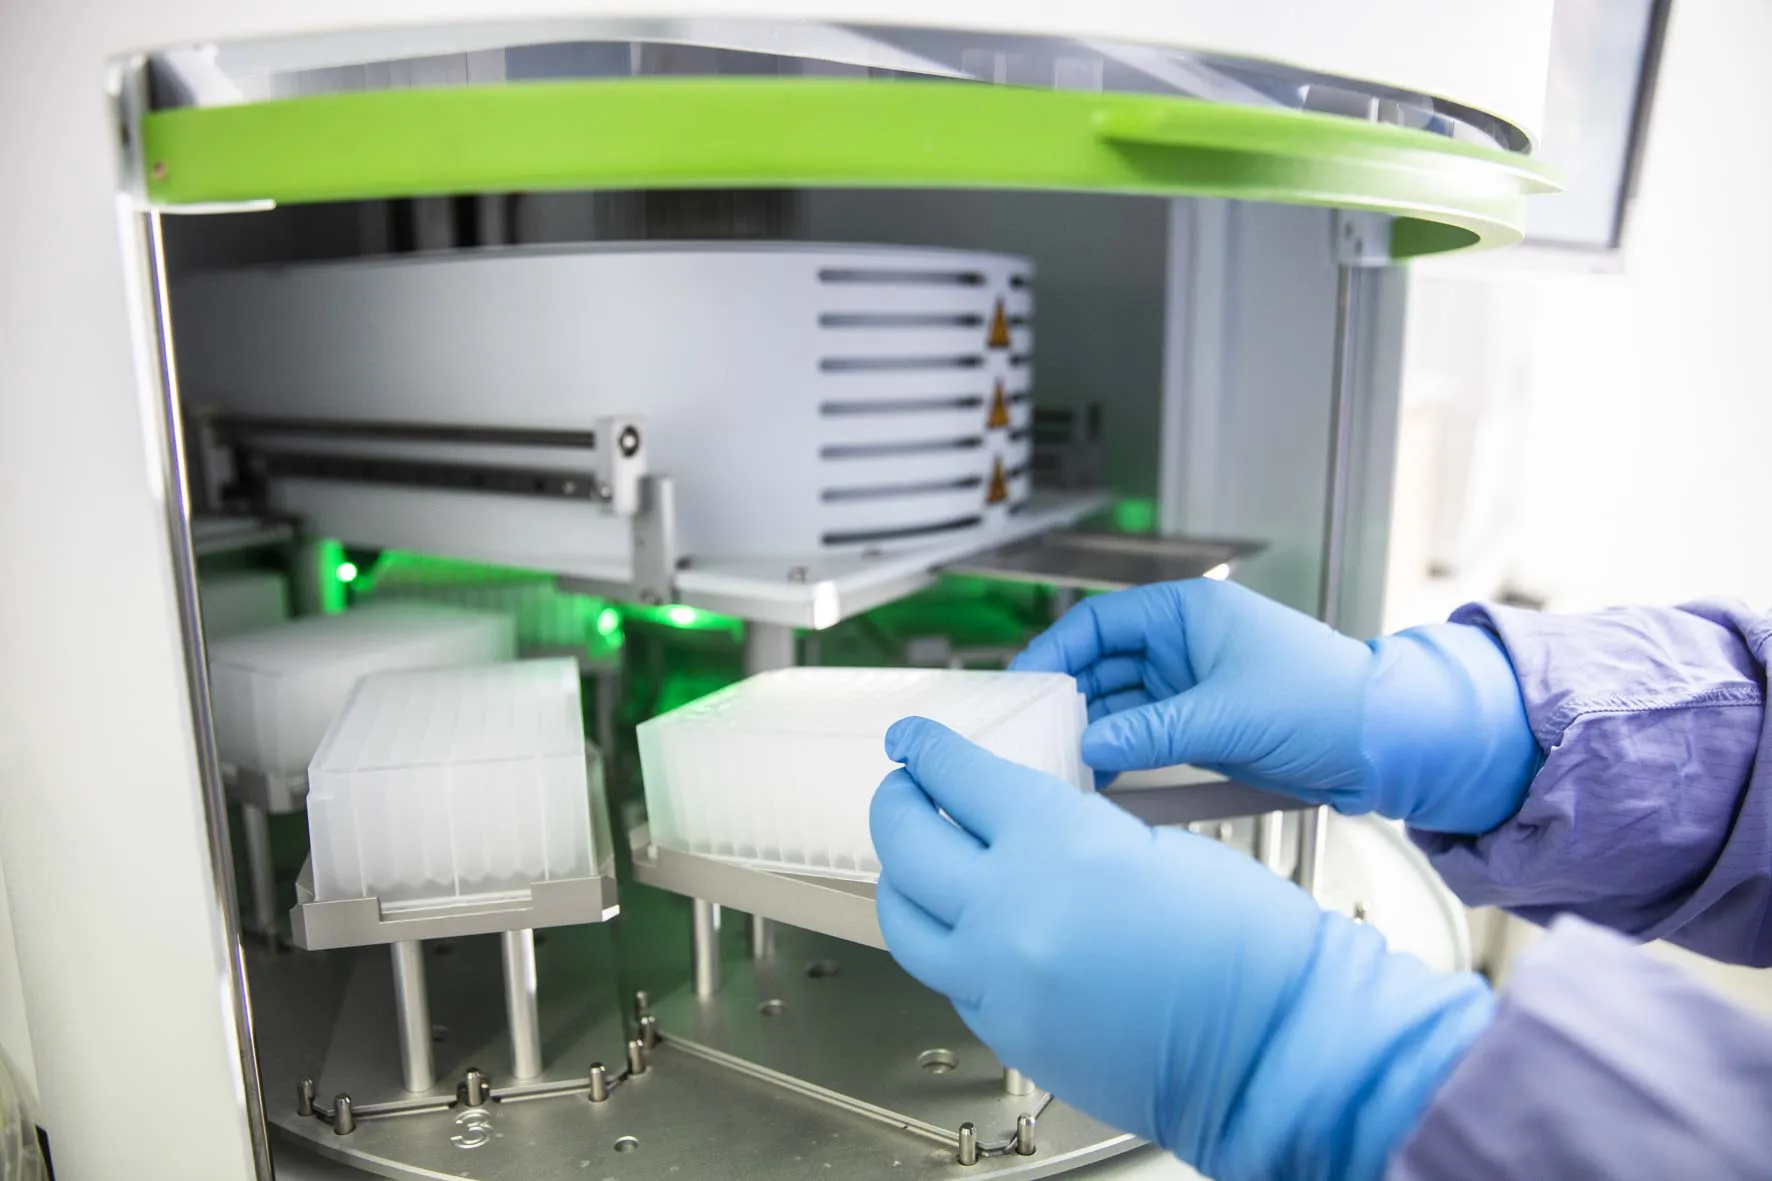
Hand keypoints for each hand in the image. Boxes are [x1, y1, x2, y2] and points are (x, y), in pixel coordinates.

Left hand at [871, 719, 1495, 1180]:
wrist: (1271, 1043)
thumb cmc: (1241, 940)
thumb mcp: (1148, 842)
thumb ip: (1063, 829)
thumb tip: (1008, 818)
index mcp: (1053, 841)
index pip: (954, 777)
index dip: (926, 750)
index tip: (912, 739)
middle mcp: (1008, 909)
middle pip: (905, 841)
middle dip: (896, 803)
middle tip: (903, 789)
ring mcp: (999, 979)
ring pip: (903, 918)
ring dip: (900, 878)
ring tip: (913, 860)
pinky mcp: (1006, 1034)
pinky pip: (945, 975)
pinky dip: (944, 941)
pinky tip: (964, 925)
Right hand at [1011, 579, 1538, 834]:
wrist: (1391, 742)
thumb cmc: (1326, 702)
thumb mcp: (1230, 715)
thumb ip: (1153, 731)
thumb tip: (1091, 746)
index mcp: (1188, 614)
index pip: (1098, 623)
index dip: (1055, 651)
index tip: (1021, 686)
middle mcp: (1183, 645)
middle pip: (1100, 666)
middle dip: (1067, 701)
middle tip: (1031, 738)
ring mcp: (1190, 687)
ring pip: (1118, 706)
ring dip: (1091, 734)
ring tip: (1057, 767)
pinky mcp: (1202, 727)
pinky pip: (1143, 737)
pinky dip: (1119, 757)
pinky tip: (1096, 783)